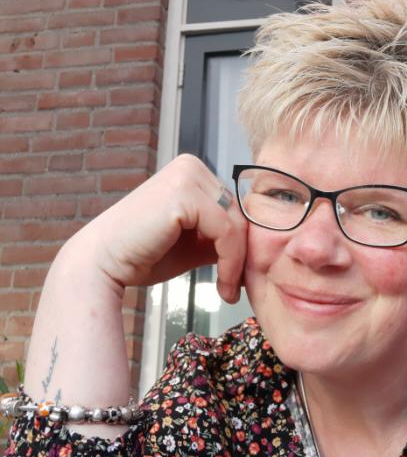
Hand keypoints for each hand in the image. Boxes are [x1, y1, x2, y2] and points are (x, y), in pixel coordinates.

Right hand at [68, 154, 245, 302]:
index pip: (235, 207)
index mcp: (192, 171)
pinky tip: (222, 284)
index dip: (242, 243)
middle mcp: (191, 166)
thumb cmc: (143, 255)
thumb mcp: (194, 243)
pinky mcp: (184, 195)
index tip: (238, 278)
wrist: (102, 264)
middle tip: (235, 288)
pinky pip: (226, 232)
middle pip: (240, 214)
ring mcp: (187, 176)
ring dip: (237, 263)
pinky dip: (230, 262)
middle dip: (242, 254)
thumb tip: (253, 247)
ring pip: (237, 224)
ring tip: (227, 290)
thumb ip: (221, 238)